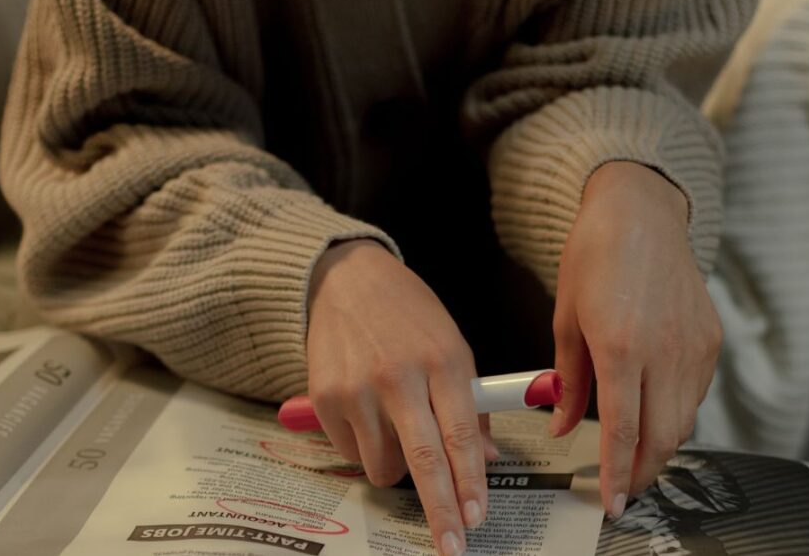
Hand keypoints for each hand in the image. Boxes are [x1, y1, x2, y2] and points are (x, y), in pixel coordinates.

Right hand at [306, 239, 498, 555]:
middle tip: (452, 546)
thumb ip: (470, 403)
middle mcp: (399, 375)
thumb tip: (483, 460)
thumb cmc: (410, 315)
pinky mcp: (325, 398)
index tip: (477, 517)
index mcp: (442, 359)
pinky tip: (368, 413)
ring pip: (384, 466)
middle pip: (424, 461)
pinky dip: (365, 448)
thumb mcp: (452, 345)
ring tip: (398, 431)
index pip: (461, 435)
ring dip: (397, 467)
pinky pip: (352, 453)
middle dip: (441, 511)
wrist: (348, 279)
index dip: (471, 482)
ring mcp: (358, 388)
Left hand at [548, 161, 721, 517]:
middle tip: (622, 488)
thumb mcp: (565, 317)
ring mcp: (693, 346)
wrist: (640, 212)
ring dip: (660, 446)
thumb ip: (566, 378)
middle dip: (642, 472)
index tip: (610, 502)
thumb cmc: (595, 254)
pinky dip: (676, 414)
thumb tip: (560, 422)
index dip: (616, 474)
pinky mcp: (711, 340)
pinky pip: (695, 394)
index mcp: (621, 347)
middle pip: (661, 438)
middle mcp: (664, 351)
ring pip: (683, 421)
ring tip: (635, 454)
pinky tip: (655, 411)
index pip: (622, 431)